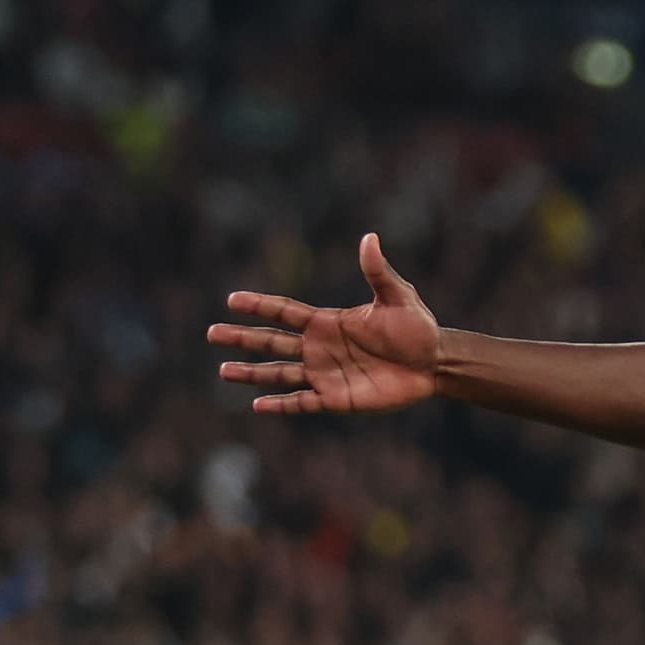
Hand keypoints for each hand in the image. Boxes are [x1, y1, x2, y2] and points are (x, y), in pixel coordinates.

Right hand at [209, 234, 440, 415]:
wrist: (433, 363)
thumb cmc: (417, 327)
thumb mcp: (397, 296)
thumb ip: (378, 272)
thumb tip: (369, 239)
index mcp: (328, 321)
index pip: (285, 312)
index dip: (259, 306)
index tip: (232, 300)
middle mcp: (319, 348)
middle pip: (272, 342)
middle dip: (242, 338)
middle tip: (211, 333)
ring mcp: (325, 374)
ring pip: (279, 373)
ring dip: (251, 373)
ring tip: (223, 371)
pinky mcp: (336, 399)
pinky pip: (302, 403)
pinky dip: (280, 405)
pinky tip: (257, 405)